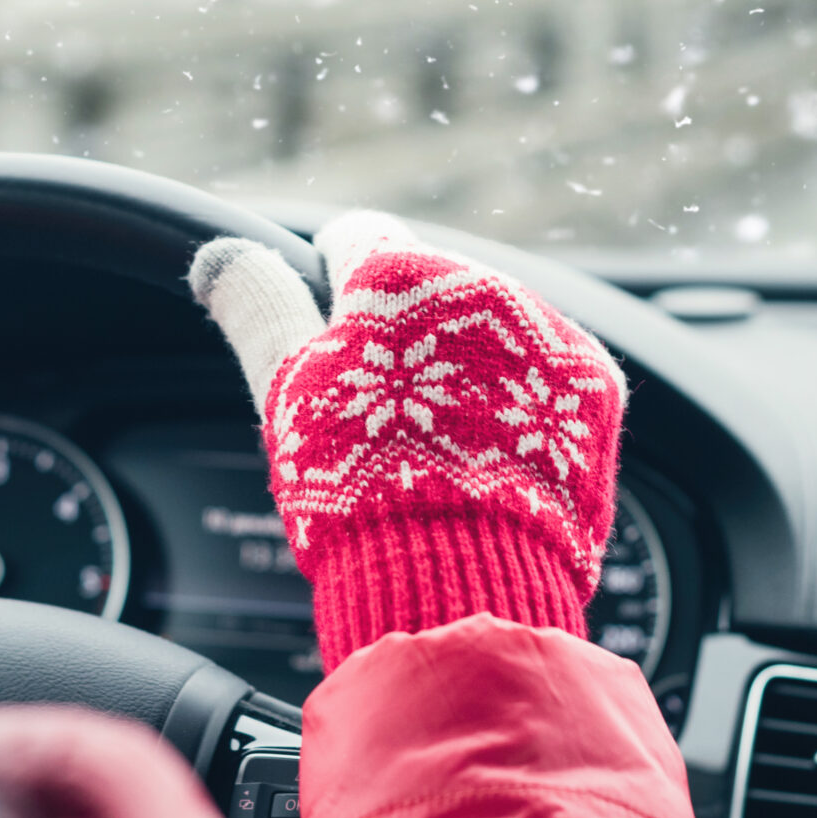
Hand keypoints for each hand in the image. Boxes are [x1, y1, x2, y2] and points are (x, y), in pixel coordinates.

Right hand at [189, 212, 623, 668]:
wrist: (463, 578)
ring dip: (468, 366)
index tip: (331, 318)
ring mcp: (548, 332)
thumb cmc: (358, 483)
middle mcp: (483, 282)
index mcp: (399, 272)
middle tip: (382, 413)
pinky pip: (548, 376)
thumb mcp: (288, 388)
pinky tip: (492, 454)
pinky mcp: (594, 386)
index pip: (357, 239)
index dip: (333, 279)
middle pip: (432, 291)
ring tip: (441, 443)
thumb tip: (222, 258)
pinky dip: (521, 403)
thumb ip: (259, 308)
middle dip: (407, 335)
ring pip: (493, 331)